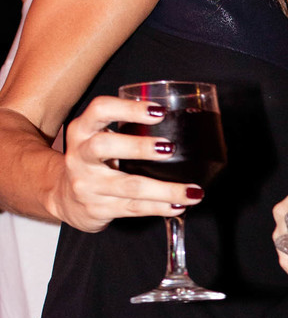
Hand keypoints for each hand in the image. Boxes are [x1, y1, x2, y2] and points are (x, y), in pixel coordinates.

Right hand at [55, 96, 203, 230]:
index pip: (100, 109)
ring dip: (165, 190)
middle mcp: (80, 155)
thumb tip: (181, 125)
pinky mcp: (97, 209)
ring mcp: (87, 185)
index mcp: (82, 130)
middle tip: (170, 148)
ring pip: (129, 186)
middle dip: (139, 147)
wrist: (64, 198)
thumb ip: (127, 130)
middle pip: (104, 146)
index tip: (159, 111)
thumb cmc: (94, 161)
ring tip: (192, 191)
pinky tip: (179, 206)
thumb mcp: (99, 138)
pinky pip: (134, 208)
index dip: (128, 108)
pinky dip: (160, 207)